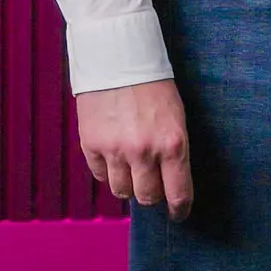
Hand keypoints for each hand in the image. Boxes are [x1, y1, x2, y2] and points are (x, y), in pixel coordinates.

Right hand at [77, 79, 194, 219]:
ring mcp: (115, 149)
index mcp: (172, 144)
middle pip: (147, 198)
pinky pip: (100, 174)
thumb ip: (173, 152)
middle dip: (151, 194)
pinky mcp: (91, 144)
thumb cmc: (152, 85)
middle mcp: (144, 151)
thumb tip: (168, 183)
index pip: (178, 194)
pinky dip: (107, 169)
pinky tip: (112, 153)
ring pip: (121, 190)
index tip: (178, 214)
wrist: (118, 57)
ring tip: (129, 165)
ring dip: (127, 183)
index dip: (179, 210)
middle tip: (151, 184)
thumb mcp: (176, 117)